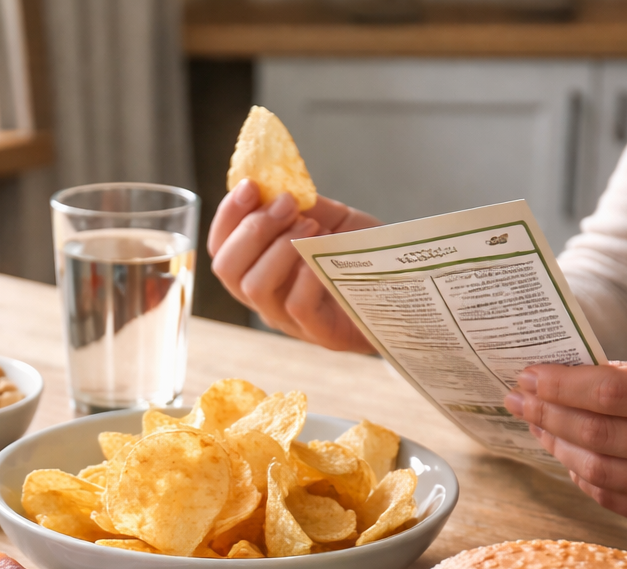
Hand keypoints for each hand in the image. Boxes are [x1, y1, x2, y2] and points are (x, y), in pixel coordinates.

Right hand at [207, 179, 379, 353]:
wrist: (406, 288)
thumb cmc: (362, 257)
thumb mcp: (329, 220)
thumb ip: (301, 204)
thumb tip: (275, 178)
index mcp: (258, 268)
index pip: (220, 247)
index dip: (228, 215)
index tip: (251, 186)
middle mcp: (266, 296)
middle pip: (227, 269)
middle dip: (252, 229)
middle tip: (288, 204)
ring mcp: (289, 320)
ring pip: (255, 287)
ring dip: (278, 248)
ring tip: (311, 226)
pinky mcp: (319, 333)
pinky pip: (296, 306)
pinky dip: (305, 275)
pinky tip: (323, 255)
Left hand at [503, 359, 626, 533]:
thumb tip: (565, 376)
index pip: (611, 392)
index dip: (560, 385)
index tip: (528, 376)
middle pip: (598, 434)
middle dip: (548, 415)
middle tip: (519, 400)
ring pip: (599, 471)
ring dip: (558, 448)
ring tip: (539, 426)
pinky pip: (615, 500)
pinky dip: (584, 478)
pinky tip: (569, 457)